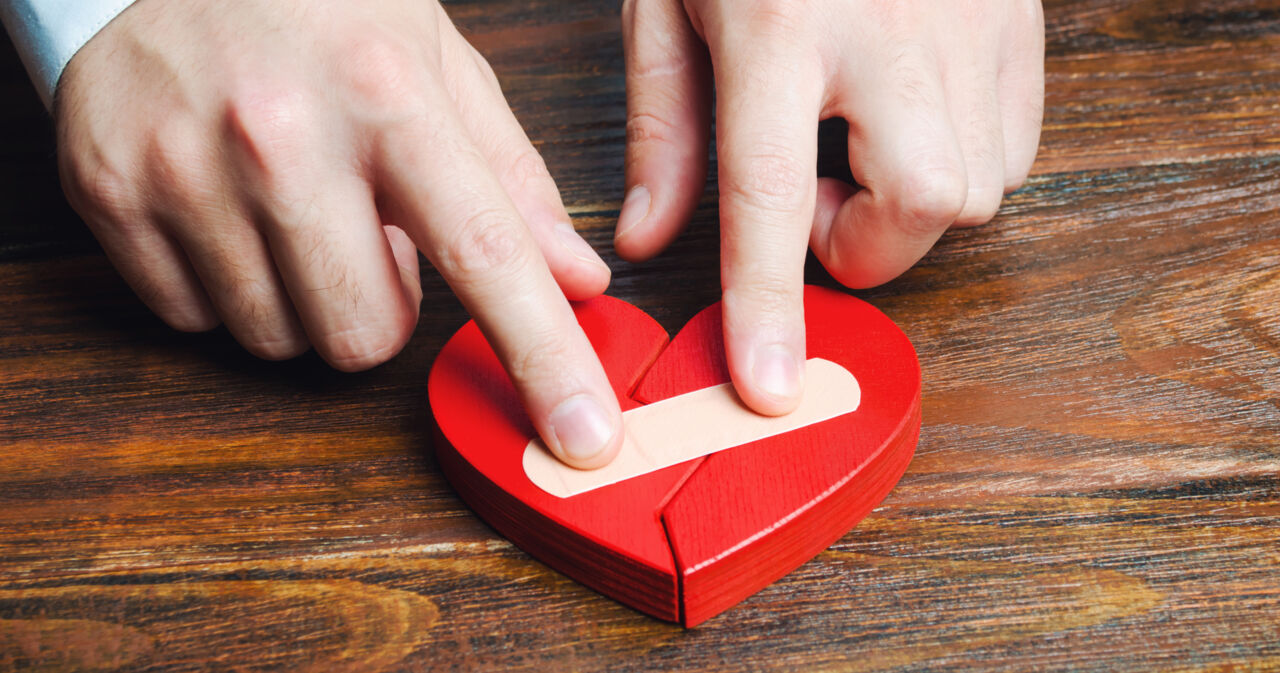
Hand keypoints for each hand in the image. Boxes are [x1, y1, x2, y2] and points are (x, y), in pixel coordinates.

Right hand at [55, 0, 624, 467]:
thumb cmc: (323, 13)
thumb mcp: (439, 66)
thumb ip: (514, 180)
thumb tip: (578, 280)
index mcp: (387, 94)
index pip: (484, 254)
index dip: (543, 356)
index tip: (583, 436)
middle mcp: (281, 133)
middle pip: (364, 337)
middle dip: (381, 310)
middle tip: (366, 234)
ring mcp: (183, 166)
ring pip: (279, 339)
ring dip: (304, 298)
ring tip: (294, 210)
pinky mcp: (109, 192)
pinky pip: (194, 321)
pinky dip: (227, 286)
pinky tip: (229, 210)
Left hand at [617, 0, 1043, 413]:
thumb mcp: (672, 5)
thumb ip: (663, 128)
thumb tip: (648, 239)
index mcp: (780, 24)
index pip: (768, 193)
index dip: (766, 301)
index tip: (771, 384)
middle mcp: (889, 28)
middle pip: (924, 203)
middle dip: (870, 245)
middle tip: (818, 211)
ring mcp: (970, 20)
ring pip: (980, 184)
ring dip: (911, 204)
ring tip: (860, 148)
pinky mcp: (1018, 17)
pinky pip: (1015, 143)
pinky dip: (961, 162)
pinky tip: (906, 120)